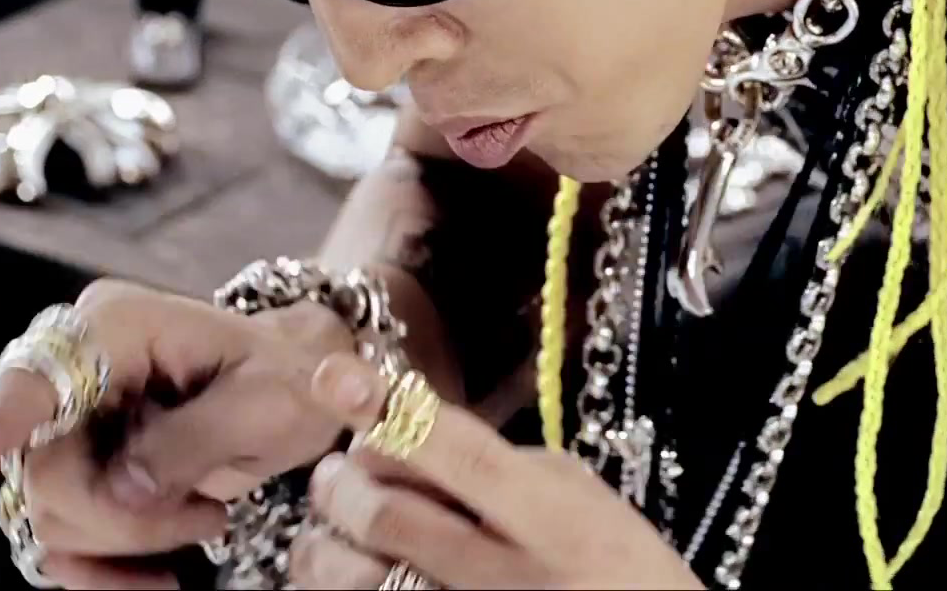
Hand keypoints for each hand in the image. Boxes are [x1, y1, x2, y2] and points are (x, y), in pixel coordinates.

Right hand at [0, 278, 360, 589]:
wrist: (294, 387)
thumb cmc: (287, 378)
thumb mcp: (269, 402)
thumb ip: (194, 440)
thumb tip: (124, 489)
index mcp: (116, 325)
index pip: (37, 383)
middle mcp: (73, 364)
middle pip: (44, 472)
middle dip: (124, 518)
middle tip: (209, 516)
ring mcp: (63, 419)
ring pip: (48, 515)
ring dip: (127, 541)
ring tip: (204, 516)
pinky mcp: (68, 467)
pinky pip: (56, 543)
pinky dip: (106, 570)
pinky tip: (160, 575)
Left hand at [290, 354, 702, 590]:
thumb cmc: (617, 567)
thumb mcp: (581, 497)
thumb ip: (505, 463)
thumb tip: (412, 432)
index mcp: (554, 518)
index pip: (462, 453)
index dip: (394, 413)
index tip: (336, 376)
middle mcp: (509, 574)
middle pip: (390, 516)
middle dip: (343, 484)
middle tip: (336, 472)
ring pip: (361, 577)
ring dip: (329, 541)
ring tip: (337, 522)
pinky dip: (346, 581)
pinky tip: (356, 564)